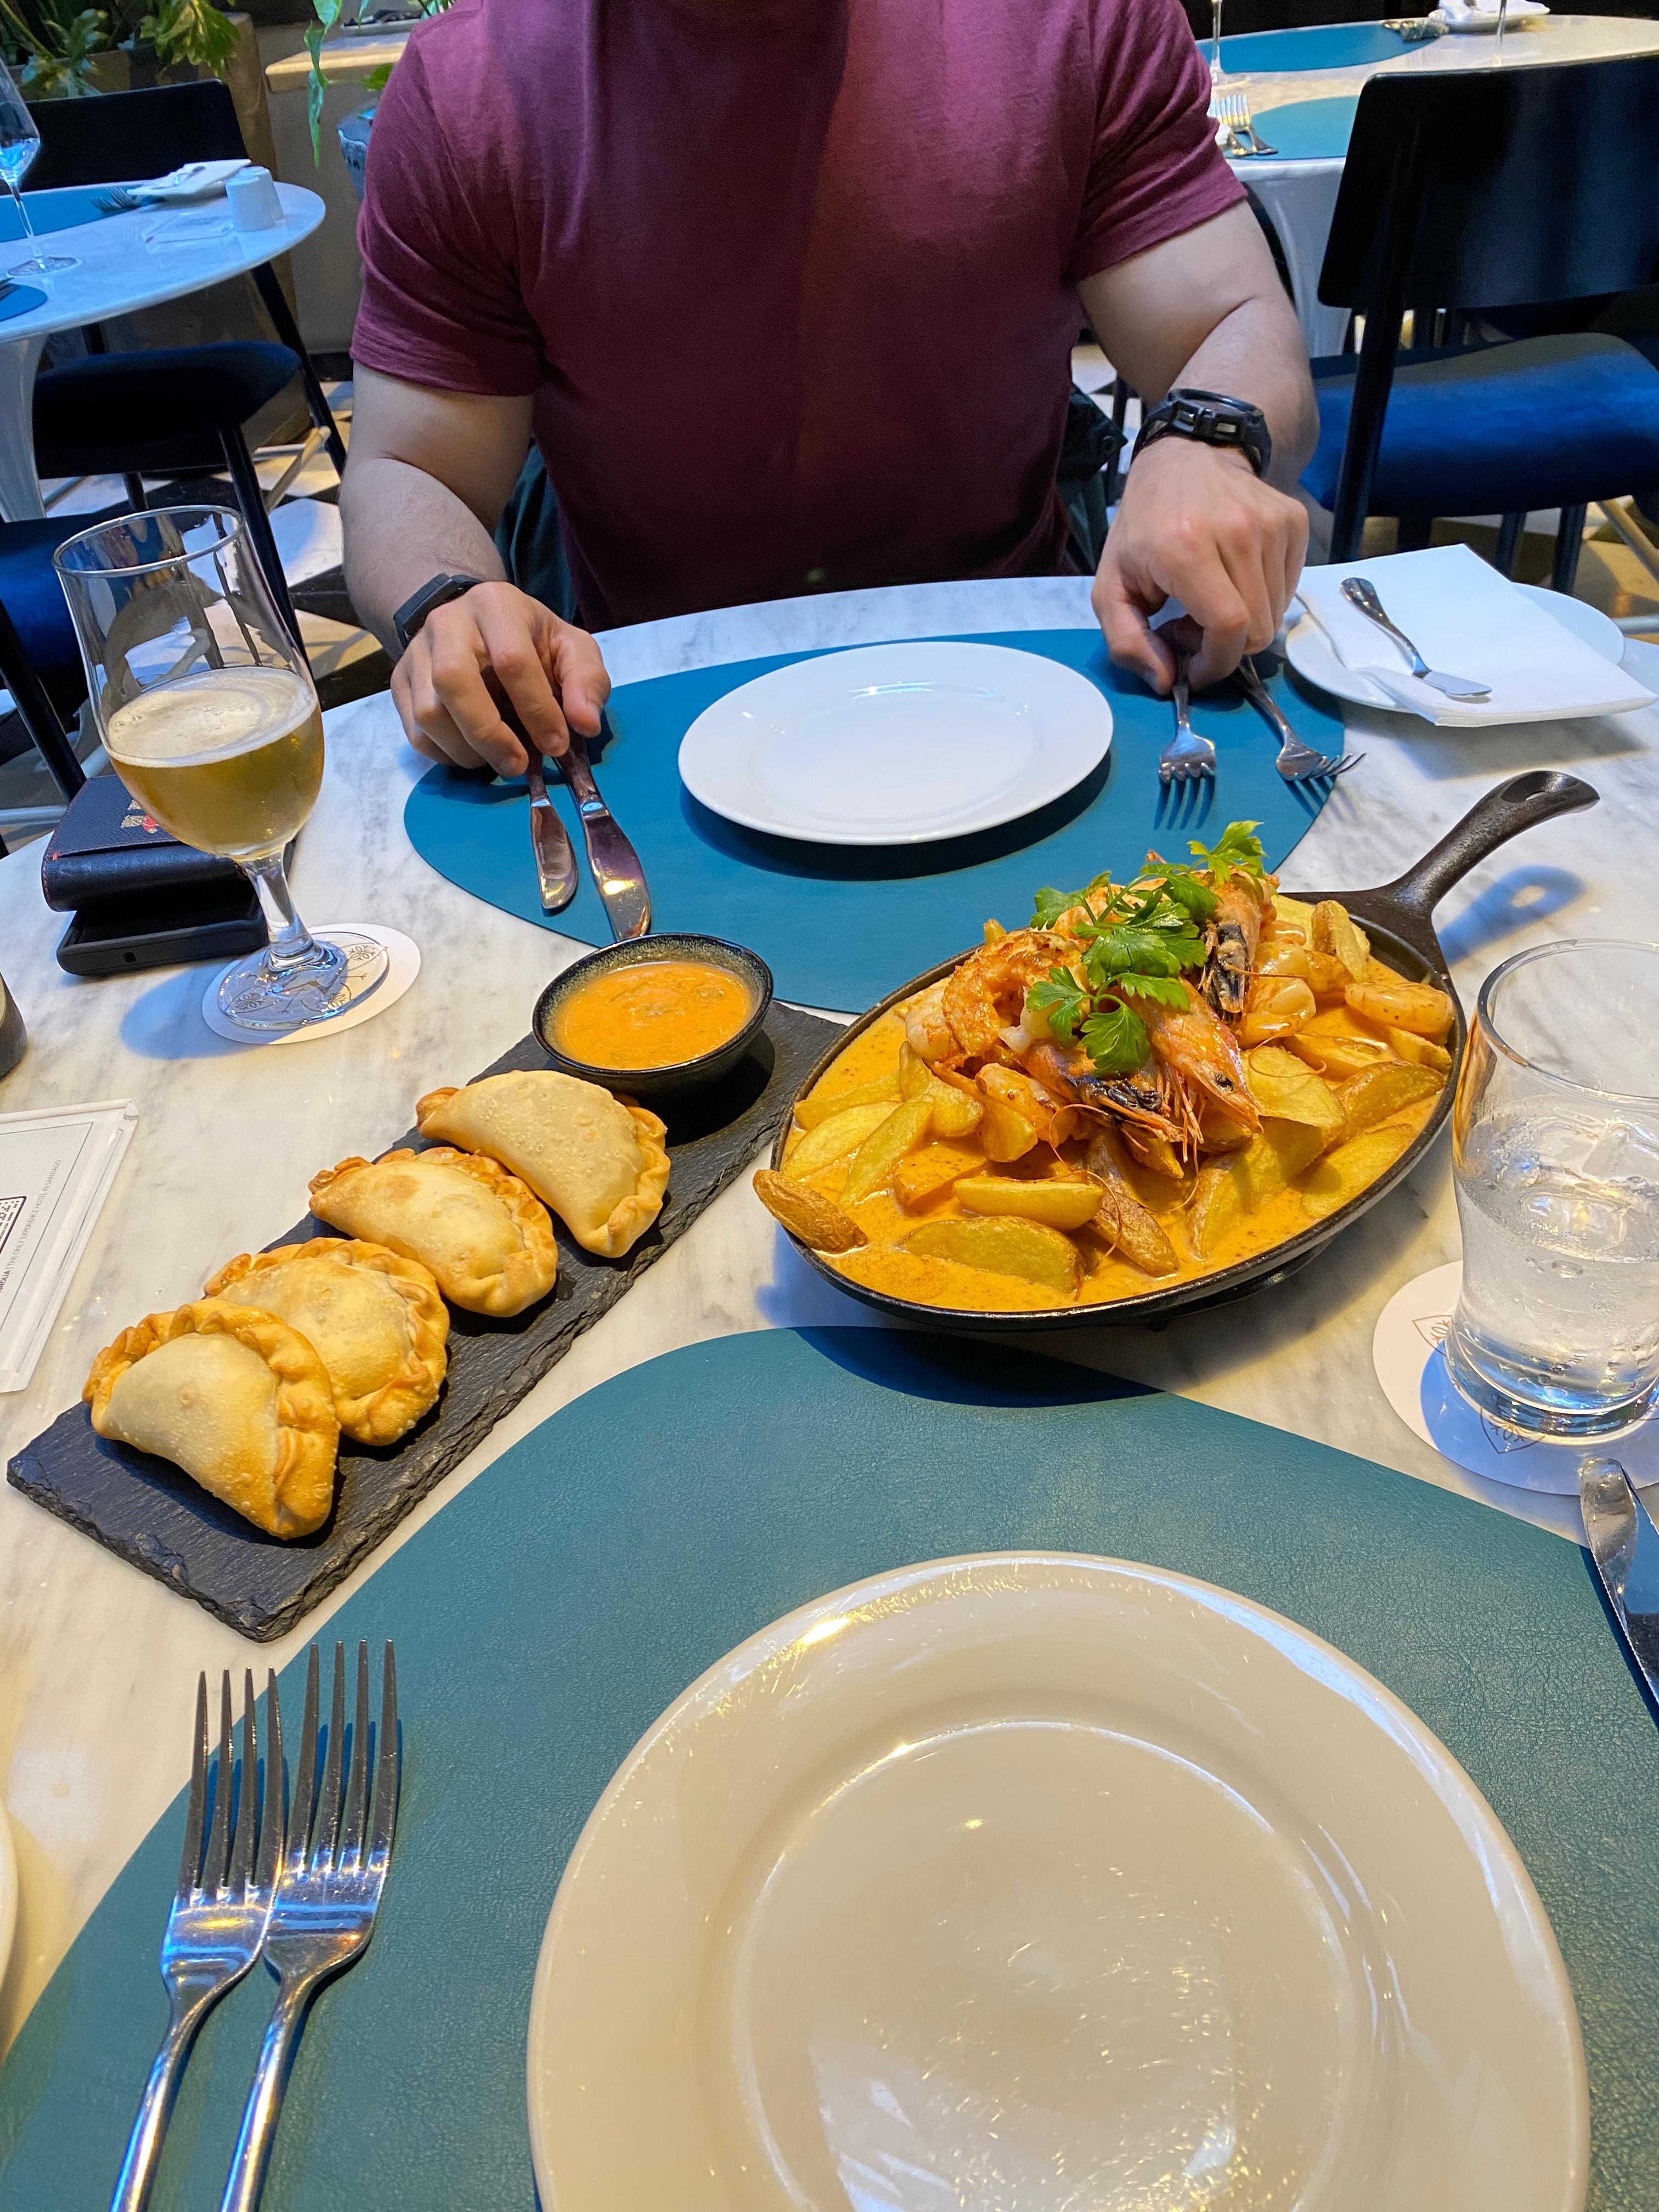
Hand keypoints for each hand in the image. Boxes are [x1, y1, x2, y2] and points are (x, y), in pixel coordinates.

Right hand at [390, 581, 610, 774]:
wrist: (478, 625)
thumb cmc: (532, 641)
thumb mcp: (572, 650)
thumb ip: (586, 682)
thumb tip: (585, 724)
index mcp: (496, 604)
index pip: (511, 660)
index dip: (537, 709)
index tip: (556, 744)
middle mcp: (447, 621)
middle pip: (452, 681)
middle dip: (489, 735)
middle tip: (518, 764)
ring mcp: (416, 651)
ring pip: (429, 712)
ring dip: (467, 750)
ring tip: (499, 758)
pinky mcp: (399, 681)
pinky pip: (414, 732)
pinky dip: (446, 755)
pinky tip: (474, 753)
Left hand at [1092, 439, 1308, 694]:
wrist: (1184, 458)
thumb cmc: (1143, 528)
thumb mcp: (1111, 587)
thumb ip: (1127, 643)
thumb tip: (1166, 682)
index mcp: (1186, 548)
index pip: (1229, 626)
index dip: (1217, 662)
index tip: (1195, 668)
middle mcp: (1237, 531)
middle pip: (1258, 628)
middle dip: (1226, 646)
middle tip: (1194, 625)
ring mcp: (1272, 523)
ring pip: (1276, 613)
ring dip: (1245, 622)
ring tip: (1211, 598)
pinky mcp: (1294, 521)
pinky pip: (1289, 588)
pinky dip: (1263, 598)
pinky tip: (1233, 579)